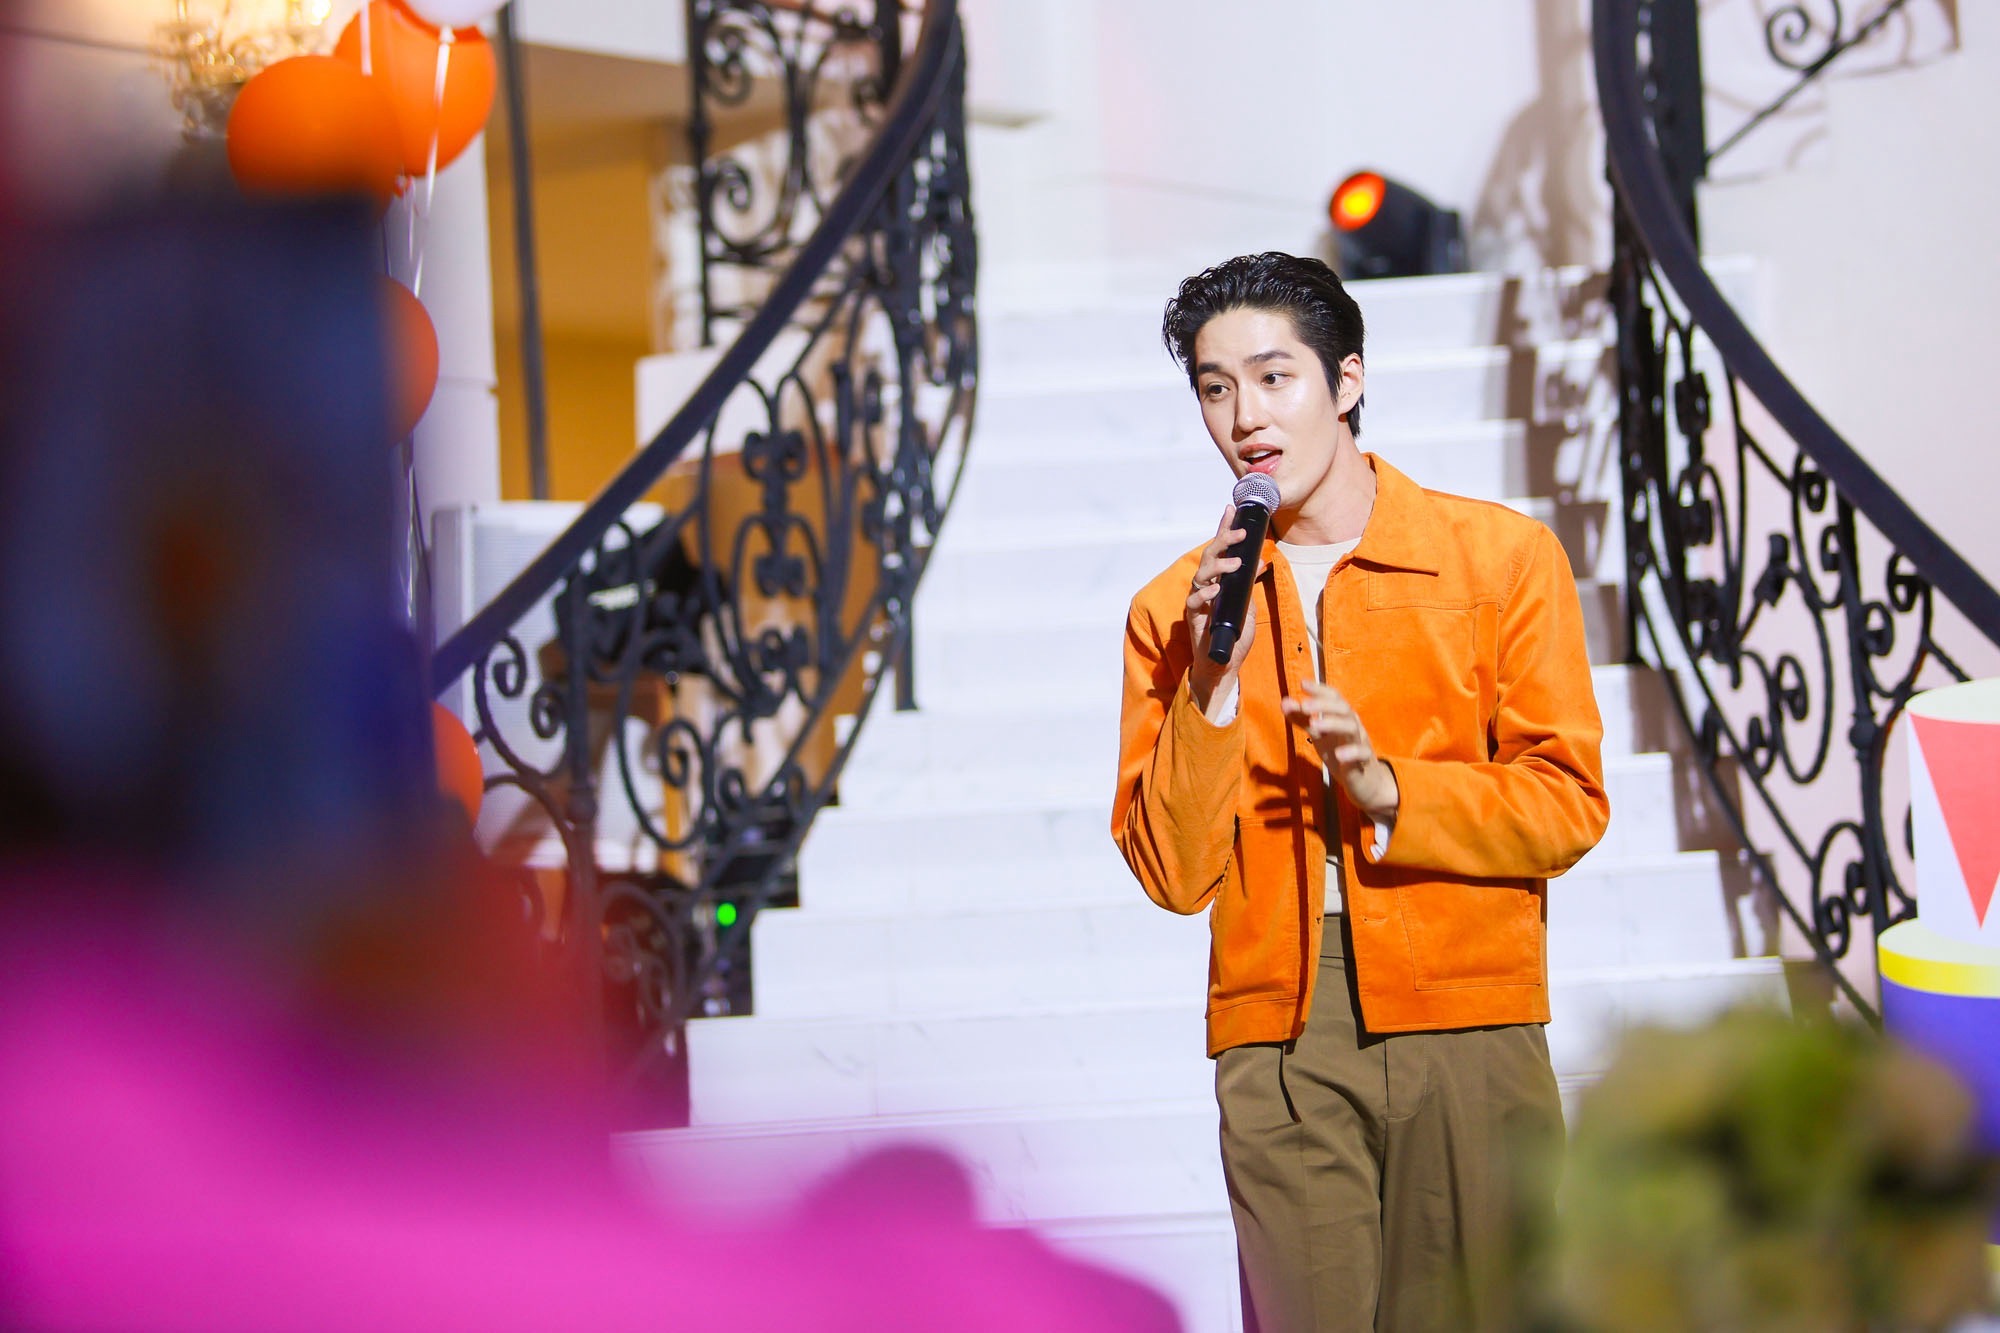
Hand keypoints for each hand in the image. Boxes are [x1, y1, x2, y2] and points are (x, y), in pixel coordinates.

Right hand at [1187, 505, 1258, 717]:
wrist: (1225, 664)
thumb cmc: (1234, 635)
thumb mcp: (1247, 605)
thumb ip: (1249, 584)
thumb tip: (1260, 560)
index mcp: (1218, 580)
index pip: (1220, 549)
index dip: (1223, 528)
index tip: (1231, 508)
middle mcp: (1206, 586)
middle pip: (1209, 556)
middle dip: (1223, 540)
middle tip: (1240, 532)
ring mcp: (1198, 601)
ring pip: (1201, 574)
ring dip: (1218, 565)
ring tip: (1235, 562)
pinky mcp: (1194, 617)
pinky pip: (1195, 600)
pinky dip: (1206, 593)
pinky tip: (1216, 589)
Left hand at [1283, 679, 1398, 821]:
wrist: (1363, 781)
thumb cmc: (1340, 751)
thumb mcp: (1319, 734)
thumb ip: (1302, 719)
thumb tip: (1285, 701)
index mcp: (1341, 717)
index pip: (1334, 697)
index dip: (1320, 690)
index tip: (1303, 683)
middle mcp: (1352, 725)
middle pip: (1343, 709)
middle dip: (1324, 705)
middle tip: (1304, 706)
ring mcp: (1360, 742)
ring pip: (1351, 727)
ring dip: (1333, 724)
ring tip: (1315, 726)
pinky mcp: (1365, 762)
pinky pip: (1362, 753)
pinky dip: (1351, 752)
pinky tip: (1338, 755)